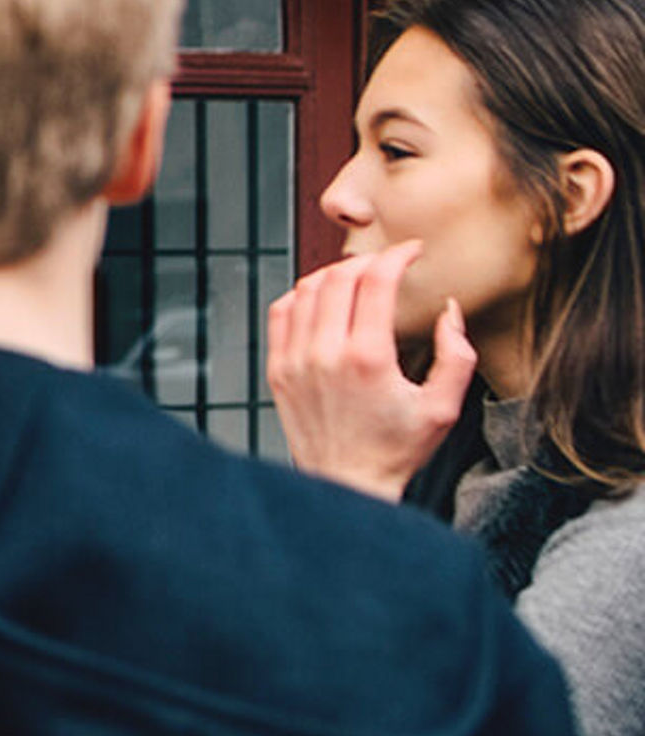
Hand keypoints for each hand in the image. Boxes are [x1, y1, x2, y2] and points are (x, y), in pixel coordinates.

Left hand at [264, 241, 475, 500]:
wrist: (346, 483)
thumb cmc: (395, 450)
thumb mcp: (444, 407)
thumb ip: (457, 354)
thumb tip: (449, 310)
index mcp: (367, 359)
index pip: (375, 281)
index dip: (397, 256)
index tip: (412, 252)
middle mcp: (325, 355)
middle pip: (338, 277)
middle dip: (368, 260)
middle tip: (388, 264)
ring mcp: (295, 361)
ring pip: (305, 290)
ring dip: (334, 274)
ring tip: (358, 278)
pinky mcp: (278, 371)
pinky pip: (281, 314)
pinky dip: (301, 295)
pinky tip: (323, 300)